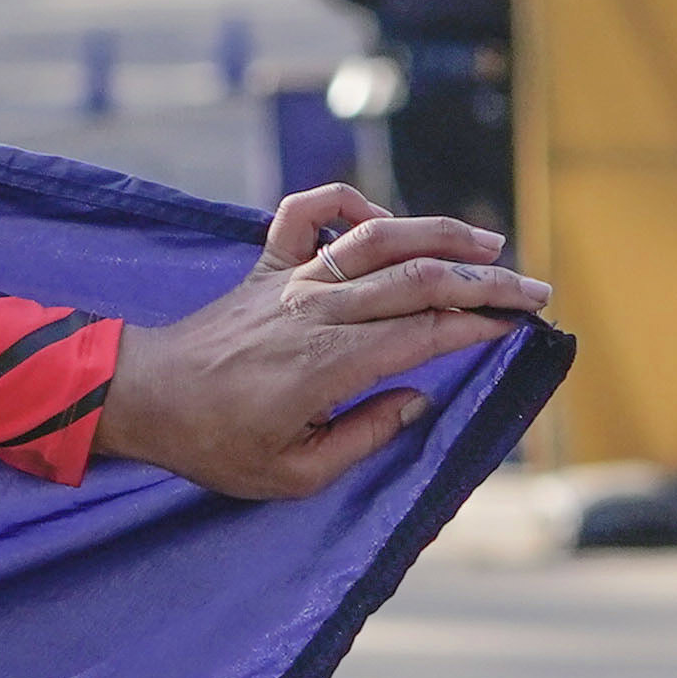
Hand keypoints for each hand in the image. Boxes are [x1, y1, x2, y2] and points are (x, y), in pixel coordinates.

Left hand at [98, 183, 551, 500]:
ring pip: (378, 238)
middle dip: (487, 283)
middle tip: (534, 291)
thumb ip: (362, 440)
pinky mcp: (265, 266)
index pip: (426, 331)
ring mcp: (291, 281)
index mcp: (330, 363)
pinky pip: (305, 214)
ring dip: (440, 233)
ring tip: (488, 242)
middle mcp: (317, 310)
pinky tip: (380, 217)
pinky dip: (346, 202)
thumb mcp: (292, 475)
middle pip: (420, 280)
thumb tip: (416, 403)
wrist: (143, 398)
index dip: (479, 326)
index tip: (519, 328)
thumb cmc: (213, 444)